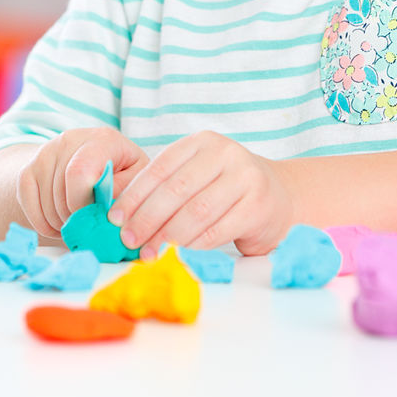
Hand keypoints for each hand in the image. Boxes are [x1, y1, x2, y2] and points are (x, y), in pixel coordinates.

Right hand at [17, 127, 147, 239]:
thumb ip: (127, 194)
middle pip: (61, 193)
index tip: (95, 216)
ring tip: (78, 222)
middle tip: (89, 224)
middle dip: (75, 218)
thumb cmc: (121, 173)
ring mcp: (45, 153)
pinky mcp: (28, 168)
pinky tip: (59, 223)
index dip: (83, 204)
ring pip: (45, 202)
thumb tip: (111, 216)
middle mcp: (69, 140)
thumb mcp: (135, 179)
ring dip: (61, 223)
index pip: (79, 173)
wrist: (91, 162)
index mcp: (102, 139)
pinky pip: (27, 204)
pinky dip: (43, 223)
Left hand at [108, 131, 293, 256]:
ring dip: (168, 236)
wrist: (281, 198)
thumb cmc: (228, 191)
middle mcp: (226, 153)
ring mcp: (246, 178)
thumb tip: (122, 217)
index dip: (135, 195)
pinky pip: (217, 230)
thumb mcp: (199, 176)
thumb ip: (167, 188)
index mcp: (203, 142)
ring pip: (196, 211)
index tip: (115, 219)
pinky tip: (177, 255)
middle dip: (147, 218)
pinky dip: (193, 246)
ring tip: (149, 253)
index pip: (161, 167)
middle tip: (128, 240)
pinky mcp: (259, 206)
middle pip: (176, 190)